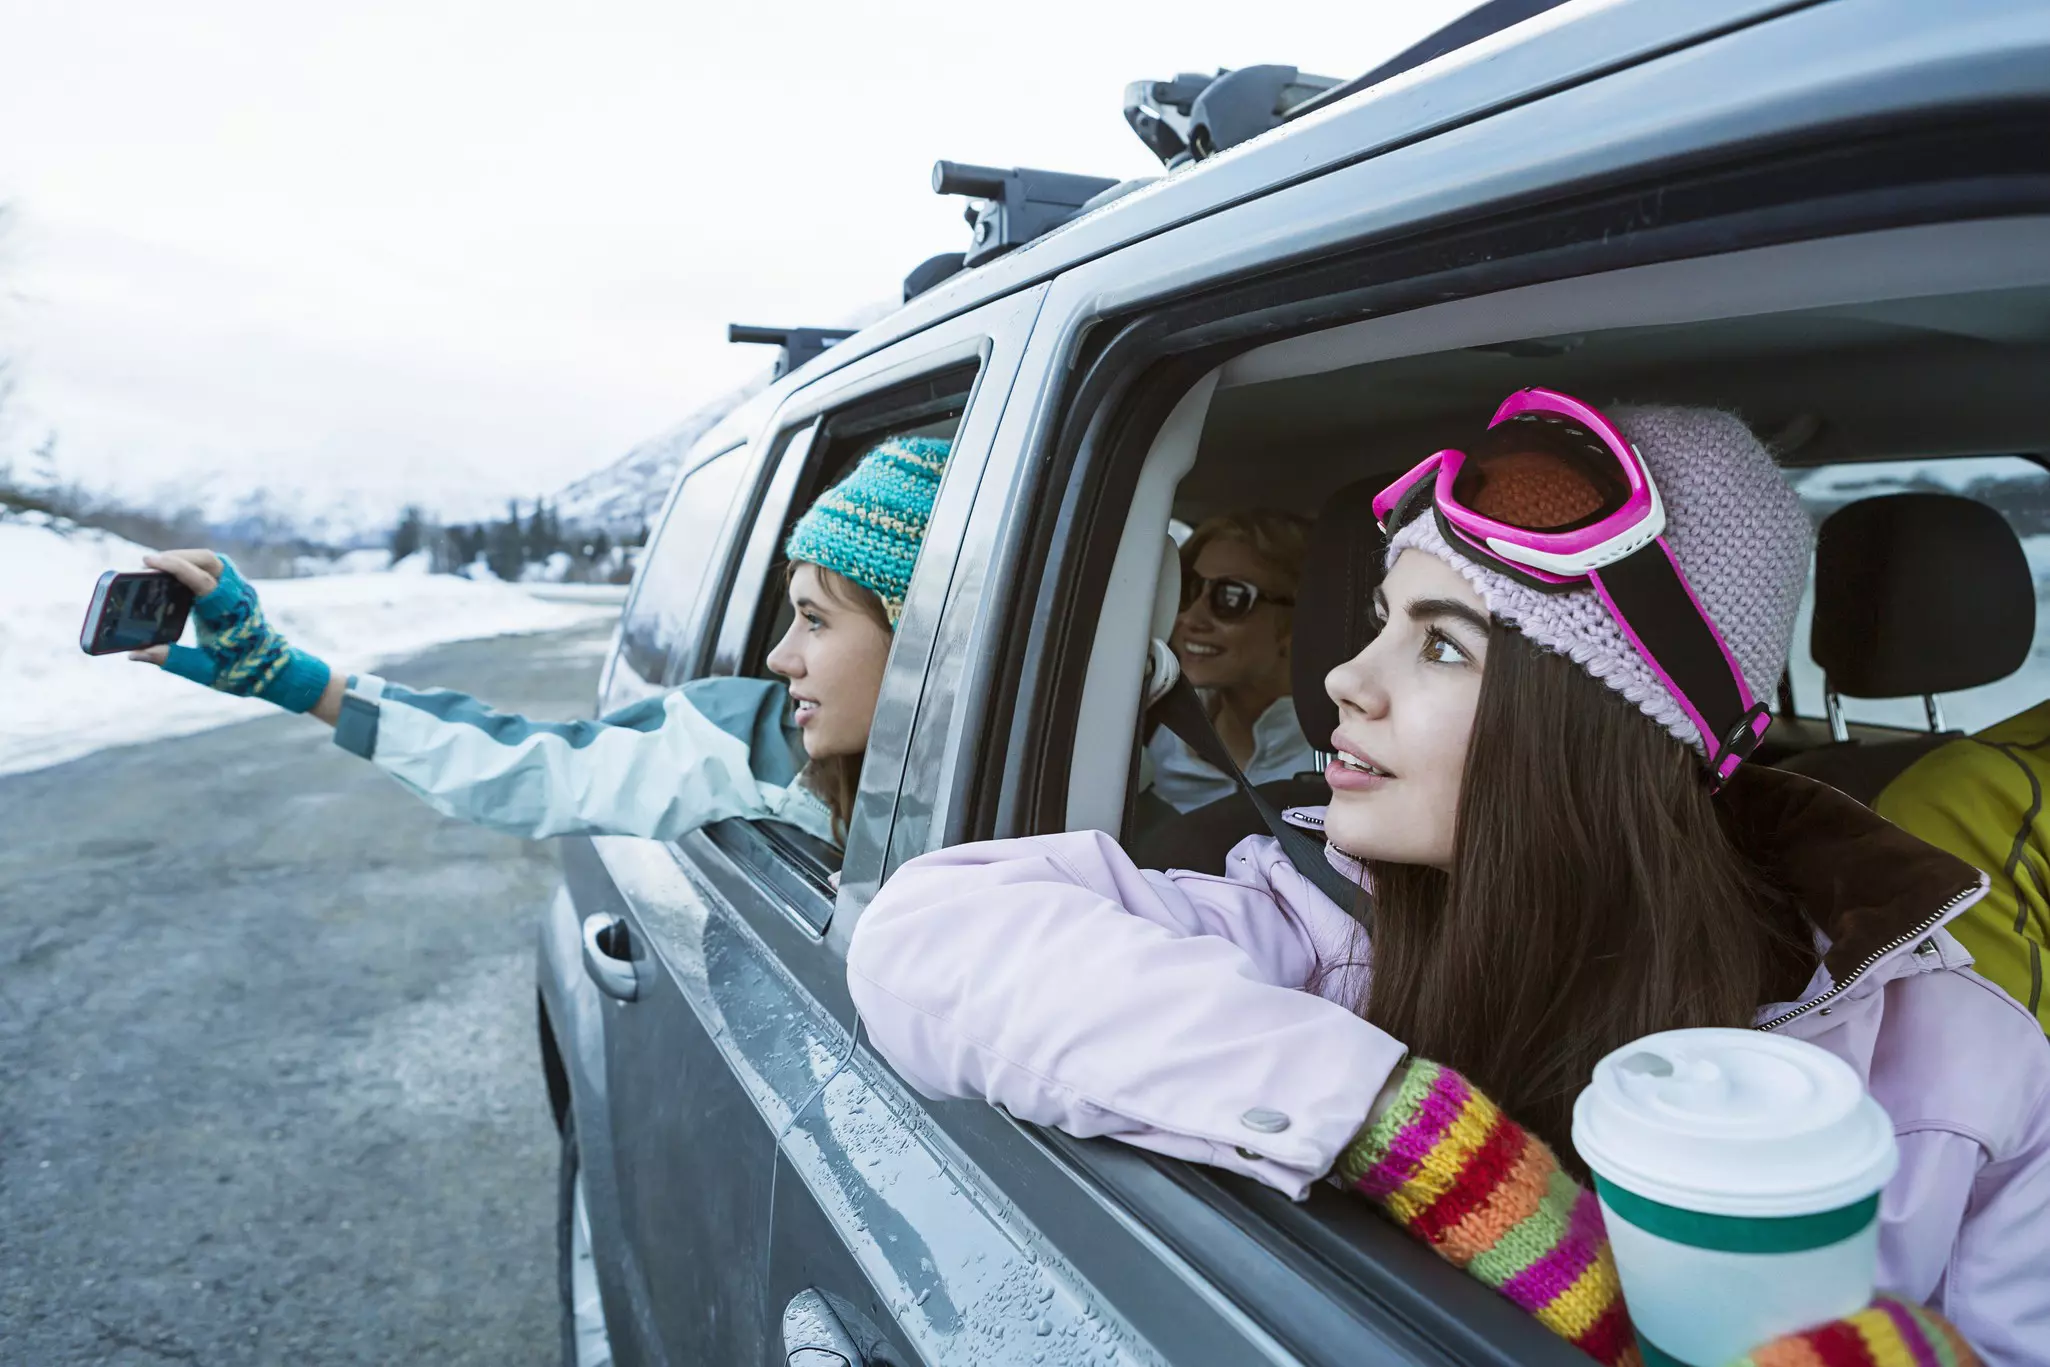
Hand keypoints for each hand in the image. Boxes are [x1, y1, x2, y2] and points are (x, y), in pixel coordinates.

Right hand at [125, 550, 333, 714]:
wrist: (270, 668)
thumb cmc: (238, 670)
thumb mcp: (203, 669)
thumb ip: (171, 659)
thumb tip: (134, 654)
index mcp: (228, 613)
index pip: (201, 579)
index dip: (175, 567)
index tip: (148, 562)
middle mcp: (237, 596)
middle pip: (208, 560)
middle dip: (177, 556)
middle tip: (148, 563)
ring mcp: (239, 589)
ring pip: (213, 560)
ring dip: (185, 557)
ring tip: (158, 565)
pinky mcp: (236, 589)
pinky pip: (215, 567)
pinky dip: (194, 564)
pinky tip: (175, 573)